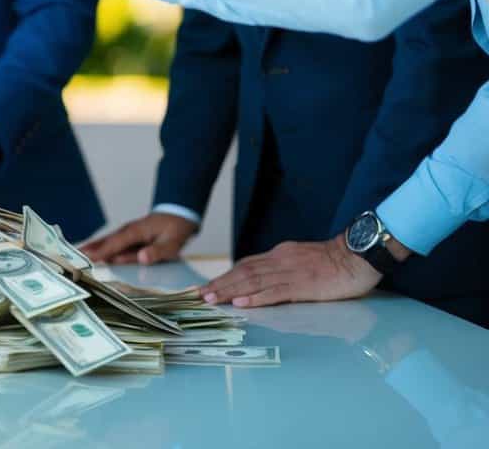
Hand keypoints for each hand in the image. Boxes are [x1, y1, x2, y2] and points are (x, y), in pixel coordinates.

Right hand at [82, 212, 196, 264]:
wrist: (180, 214)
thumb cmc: (177, 229)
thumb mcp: (172, 243)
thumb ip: (157, 251)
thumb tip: (141, 258)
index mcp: (136, 232)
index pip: (115, 244)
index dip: (101, 252)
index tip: (86, 259)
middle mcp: (128, 231)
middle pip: (106, 241)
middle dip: (90, 249)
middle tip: (71, 256)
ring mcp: (127, 233)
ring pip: (107, 241)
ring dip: (92, 248)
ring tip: (76, 255)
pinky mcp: (129, 237)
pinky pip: (113, 243)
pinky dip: (101, 247)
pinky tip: (93, 252)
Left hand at [201, 234, 391, 308]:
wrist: (357, 256)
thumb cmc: (334, 261)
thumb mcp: (302, 259)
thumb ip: (284, 267)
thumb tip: (265, 278)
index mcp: (279, 255)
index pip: (246, 265)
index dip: (225, 276)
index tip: (208, 285)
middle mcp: (279, 261)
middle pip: (243, 272)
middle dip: (220, 284)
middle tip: (199, 295)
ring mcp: (290, 273)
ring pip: (253, 282)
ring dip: (229, 291)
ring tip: (211, 299)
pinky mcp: (303, 286)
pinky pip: (274, 292)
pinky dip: (255, 298)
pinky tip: (241, 303)